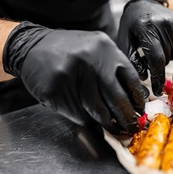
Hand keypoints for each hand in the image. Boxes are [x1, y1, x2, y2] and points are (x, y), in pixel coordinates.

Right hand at [3, 21, 144, 134]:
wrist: (32, 46)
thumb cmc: (70, 50)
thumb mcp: (96, 48)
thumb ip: (114, 68)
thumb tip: (135, 97)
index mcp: (105, 48)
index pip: (130, 79)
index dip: (138, 99)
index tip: (140, 110)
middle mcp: (90, 60)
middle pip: (117, 98)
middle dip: (127, 117)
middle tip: (132, 126)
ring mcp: (71, 75)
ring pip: (98, 110)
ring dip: (109, 124)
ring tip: (115, 128)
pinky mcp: (56, 90)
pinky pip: (79, 114)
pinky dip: (88, 121)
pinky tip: (92, 121)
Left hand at [118, 0, 172, 95]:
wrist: (145, 2)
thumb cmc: (132, 24)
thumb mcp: (125, 40)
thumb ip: (132, 59)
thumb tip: (144, 77)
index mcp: (146, 28)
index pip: (156, 59)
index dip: (157, 77)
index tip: (158, 91)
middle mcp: (163, 24)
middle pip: (166, 58)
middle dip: (157, 62)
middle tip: (149, 53)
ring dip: (165, 54)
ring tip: (156, 44)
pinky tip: (164, 37)